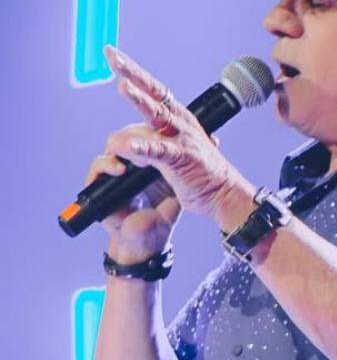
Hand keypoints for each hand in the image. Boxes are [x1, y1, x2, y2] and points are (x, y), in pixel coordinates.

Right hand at [84, 131, 180, 262]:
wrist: (149, 239)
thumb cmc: (165, 213)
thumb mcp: (180, 184)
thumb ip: (187, 163)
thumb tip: (214, 140)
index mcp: (151, 157)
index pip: (149, 132)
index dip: (154, 123)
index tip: (164, 120)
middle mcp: (131, 161)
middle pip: (130, 134)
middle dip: (140, 133)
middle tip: (154, 137)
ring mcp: (115, 171)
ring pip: (114, 145)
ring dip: (124, 145)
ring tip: (140, 156)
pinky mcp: (101, 184)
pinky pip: (98, 167)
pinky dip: (107, 165)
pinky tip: (120, 170)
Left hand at [100, 46, 251, 228]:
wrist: (225, 194)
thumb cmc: (200, 173)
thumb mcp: (173, 150)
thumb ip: (155, 140)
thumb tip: (134, 139)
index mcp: (178, 118)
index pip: (153, 89)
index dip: (133, 71)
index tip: (113, 54)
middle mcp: (180, 122)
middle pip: (153, 91)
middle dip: (131, 72)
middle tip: (112, 55)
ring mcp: (182, 139)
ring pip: (156, 114)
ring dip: (140, 100)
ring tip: (122, 86)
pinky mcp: (182, 159)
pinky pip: (158, 151)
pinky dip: (141, 148)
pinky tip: (126, 146)